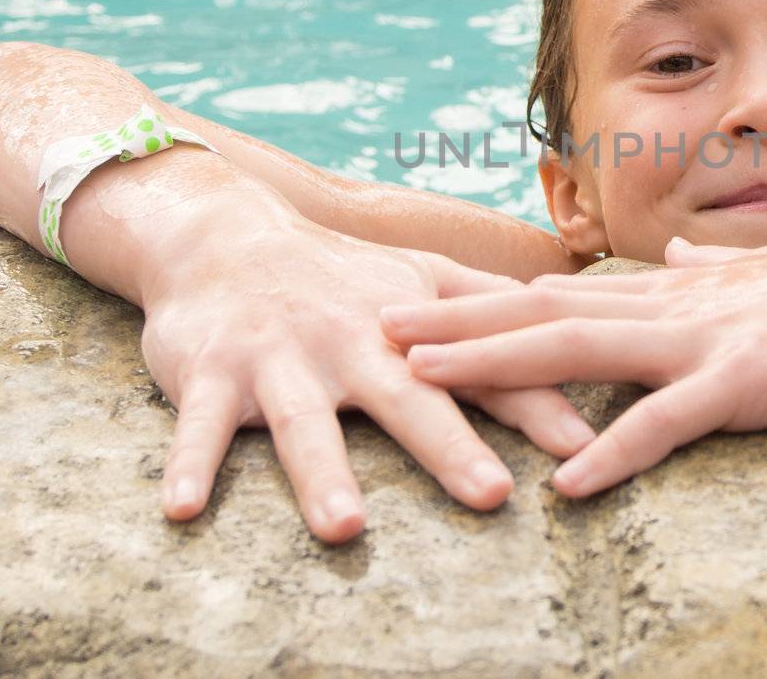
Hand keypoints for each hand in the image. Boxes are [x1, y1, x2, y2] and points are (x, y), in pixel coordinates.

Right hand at [140, 208, 595, 541]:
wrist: (224, 239)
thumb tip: (582, 328)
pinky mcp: (212, 377)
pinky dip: (189, 466)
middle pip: (405, 399)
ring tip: (347, 527)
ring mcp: (280, 361)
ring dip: (323, 474)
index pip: (482, 372)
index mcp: (408, 329)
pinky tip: (183, 511)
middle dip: (448, 446)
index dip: (534, 408)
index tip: (582, 450)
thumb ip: (492, 310)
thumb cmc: (340, 276)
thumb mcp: (421, 278)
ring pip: (304, 424)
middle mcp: (350, 343)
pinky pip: (200, 428)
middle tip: (491, 496)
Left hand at [379, 233, 766, 498]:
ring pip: (580, 349)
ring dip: (497, 365)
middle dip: (455, 324)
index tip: (417, 302)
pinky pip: (669, 420)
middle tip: (375, 327)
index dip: (481, 300)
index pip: (557, 292)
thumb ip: (705, 269)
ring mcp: (704, 340)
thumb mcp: (760, 273)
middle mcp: (670, 308)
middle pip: (541, 312)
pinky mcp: (746, 381)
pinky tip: (566, 484)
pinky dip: (614, 450)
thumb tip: (669, 254)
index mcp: (671, 292)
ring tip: (423, 381)